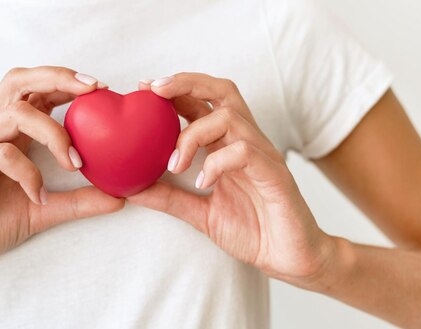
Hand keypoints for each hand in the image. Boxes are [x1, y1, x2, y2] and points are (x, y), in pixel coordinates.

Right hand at [0, 67, 122, 280]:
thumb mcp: (44, 210)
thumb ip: (79, 201)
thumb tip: (120, 197)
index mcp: (6, 132)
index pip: (35, 90)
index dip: (66, 81)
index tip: (101, 89)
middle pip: (18, 81)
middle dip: (58, 78)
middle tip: (93, 90)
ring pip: (15, 114)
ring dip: (53, 134)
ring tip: (75, 162)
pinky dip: (27, 172)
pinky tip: (38, 195)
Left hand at [130, 73, 337, 286]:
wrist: (289, 257)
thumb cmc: (252, 230)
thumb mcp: (200, 213)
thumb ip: (169, 198)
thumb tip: (131, 189)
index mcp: (229, 145)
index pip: (204, 103)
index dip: (175, 89)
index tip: (144, 88)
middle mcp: (247, 142)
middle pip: (223, 92)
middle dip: (186, 83)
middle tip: (154, 90)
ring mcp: (262, 156)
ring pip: (229, 118)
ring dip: (193, 135)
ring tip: (175, 165)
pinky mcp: (274, 174)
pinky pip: (244, 152)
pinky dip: (217, 163)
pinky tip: (202, 184)